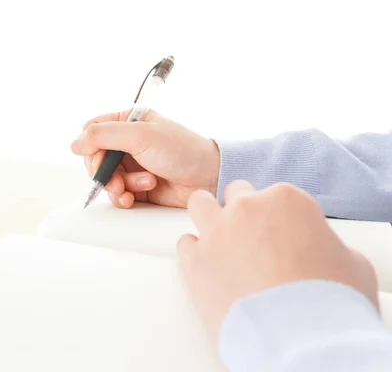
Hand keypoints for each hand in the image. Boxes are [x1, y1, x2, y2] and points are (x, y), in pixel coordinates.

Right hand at [71, 109, 220, 207]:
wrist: (208, 177)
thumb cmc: (182, 150)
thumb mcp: (140, 135)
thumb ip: (103, 136)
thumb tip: (74, 144)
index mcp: (129, 121)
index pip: (93, 131)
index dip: (90, 146)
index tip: (97, 158)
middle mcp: (128, 142)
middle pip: (95, 158)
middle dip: (104, 172)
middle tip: (115, 180)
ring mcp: (133, 165)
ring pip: (106, 178)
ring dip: (118, 185)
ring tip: (139, 185)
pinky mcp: (138, 186)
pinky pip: (117, 194)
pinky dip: (124, 197)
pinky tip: (136, 196)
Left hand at [177, 180, 378, 343]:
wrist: (300, 340)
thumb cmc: (332, 304)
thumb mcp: (350, 262)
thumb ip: (325, 243)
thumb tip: (319, 250)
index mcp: (285, 199)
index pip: (274, 194)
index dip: (278, 217)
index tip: (281, 235)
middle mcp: (246, 208)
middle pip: (235, 194)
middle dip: (242, 212)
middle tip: (252, 239)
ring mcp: (216, 233)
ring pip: (200, 204)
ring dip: (209, 218)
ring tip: (221, 243)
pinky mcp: (193, 263)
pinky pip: (184, 244)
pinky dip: (194, 253)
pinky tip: (208, 269)